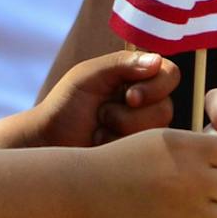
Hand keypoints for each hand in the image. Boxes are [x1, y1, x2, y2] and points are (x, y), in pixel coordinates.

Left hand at [33, 51, 177, 147]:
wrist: (46, 144)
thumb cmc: (64, 106)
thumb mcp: (89, 76)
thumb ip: (122, 63)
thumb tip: (157, 60)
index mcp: (137, 79)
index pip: (170, 75)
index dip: (156, 87)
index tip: (130, 96)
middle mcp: (146, 105)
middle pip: (166, 108)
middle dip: (130, 116)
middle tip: (102, 115)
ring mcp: (144, 132)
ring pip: (157, 133)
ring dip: (122, 131)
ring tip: (98, 131)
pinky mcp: (139, 157)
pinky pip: (145, 155)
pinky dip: (118, 149)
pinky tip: (102, 147)